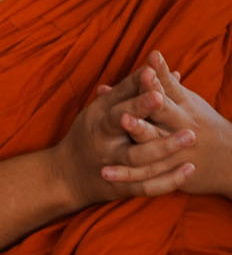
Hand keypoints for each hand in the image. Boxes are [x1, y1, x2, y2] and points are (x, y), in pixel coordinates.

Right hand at [49, 70, 195, 208]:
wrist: (65, 177)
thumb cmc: (88, 134)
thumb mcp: (100, 109)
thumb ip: (128, 90)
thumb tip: (157, 67)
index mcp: (98, 122)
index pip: (119, 107)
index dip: (137, 96)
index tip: (155, 81)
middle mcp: (103, 144)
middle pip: (126, 131)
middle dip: (148, 119)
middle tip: (168, 102)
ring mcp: (113, 166)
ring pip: (140, 160)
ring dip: (165, 148)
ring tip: (190, 136)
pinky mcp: (121, 187)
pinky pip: (147, 186)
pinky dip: (169, 179)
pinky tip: (190, 169)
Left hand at [121, 51, 231, 198]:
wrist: (228, 159)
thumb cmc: (199, 122)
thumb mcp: (187, 100)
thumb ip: (166, 81)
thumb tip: (150, 56)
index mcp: (184, 106)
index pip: (168, 89)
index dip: (156, 79)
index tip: (146, 67)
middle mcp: (181, 125)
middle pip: (162, 113)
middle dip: (145, 105)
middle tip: (127, 103)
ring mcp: (176, 149)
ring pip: (153, 143)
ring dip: (137, 134)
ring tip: (120, 127)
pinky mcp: (169, 170)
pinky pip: (146, 175)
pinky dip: (126, 175)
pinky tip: (105, 174)